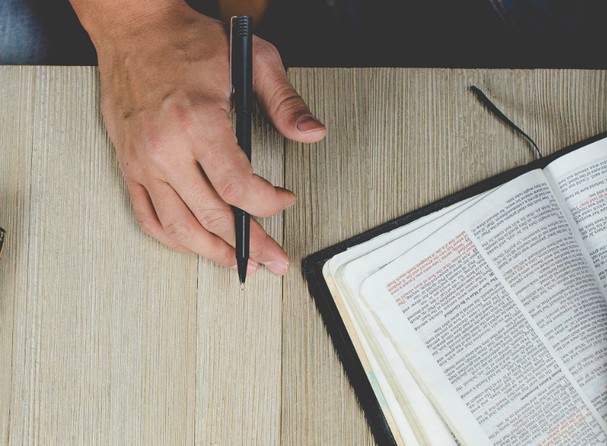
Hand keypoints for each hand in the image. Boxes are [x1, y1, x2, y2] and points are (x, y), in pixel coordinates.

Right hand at [89, 3, 325, 273]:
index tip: (285, 201)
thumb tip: (311, 132)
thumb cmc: (187, 42)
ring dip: (213, 253)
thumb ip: (285, 101)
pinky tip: (197, 245)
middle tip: (273, 258)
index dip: (268, 204)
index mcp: (197, 122)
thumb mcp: (252, 60)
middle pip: (212, 216)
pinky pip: (148, 217)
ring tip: (240, 262)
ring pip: (179, 227)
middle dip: (250, 243)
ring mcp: (143, 161)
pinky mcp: (128, 165)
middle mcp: (165, 148)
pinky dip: (174, 239)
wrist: (135, 29)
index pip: (238, 187)